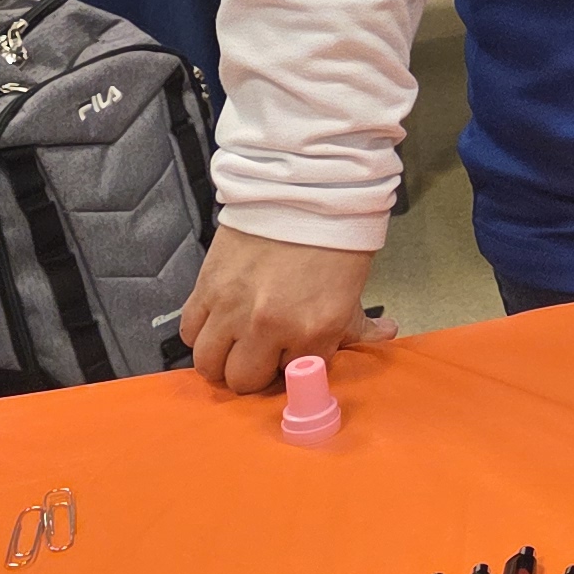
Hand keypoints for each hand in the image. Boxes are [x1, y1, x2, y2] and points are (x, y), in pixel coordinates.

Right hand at [178, 222, 393, 392]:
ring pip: (209, 365)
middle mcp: (270, 327)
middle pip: (243, 381)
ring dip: (220, 361)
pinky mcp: (206, 288)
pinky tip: (217, 324)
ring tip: (233, 346)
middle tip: (259, 356)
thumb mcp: (352, 288)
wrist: (303, 191)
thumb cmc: (334, 239)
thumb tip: (384, 335)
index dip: (291, 372)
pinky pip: (189, 331)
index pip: (293, 380)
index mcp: (314, 331)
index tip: (289, 360)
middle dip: (252, 374)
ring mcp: (233, 309)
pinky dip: (201, 333)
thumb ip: (357, 323)